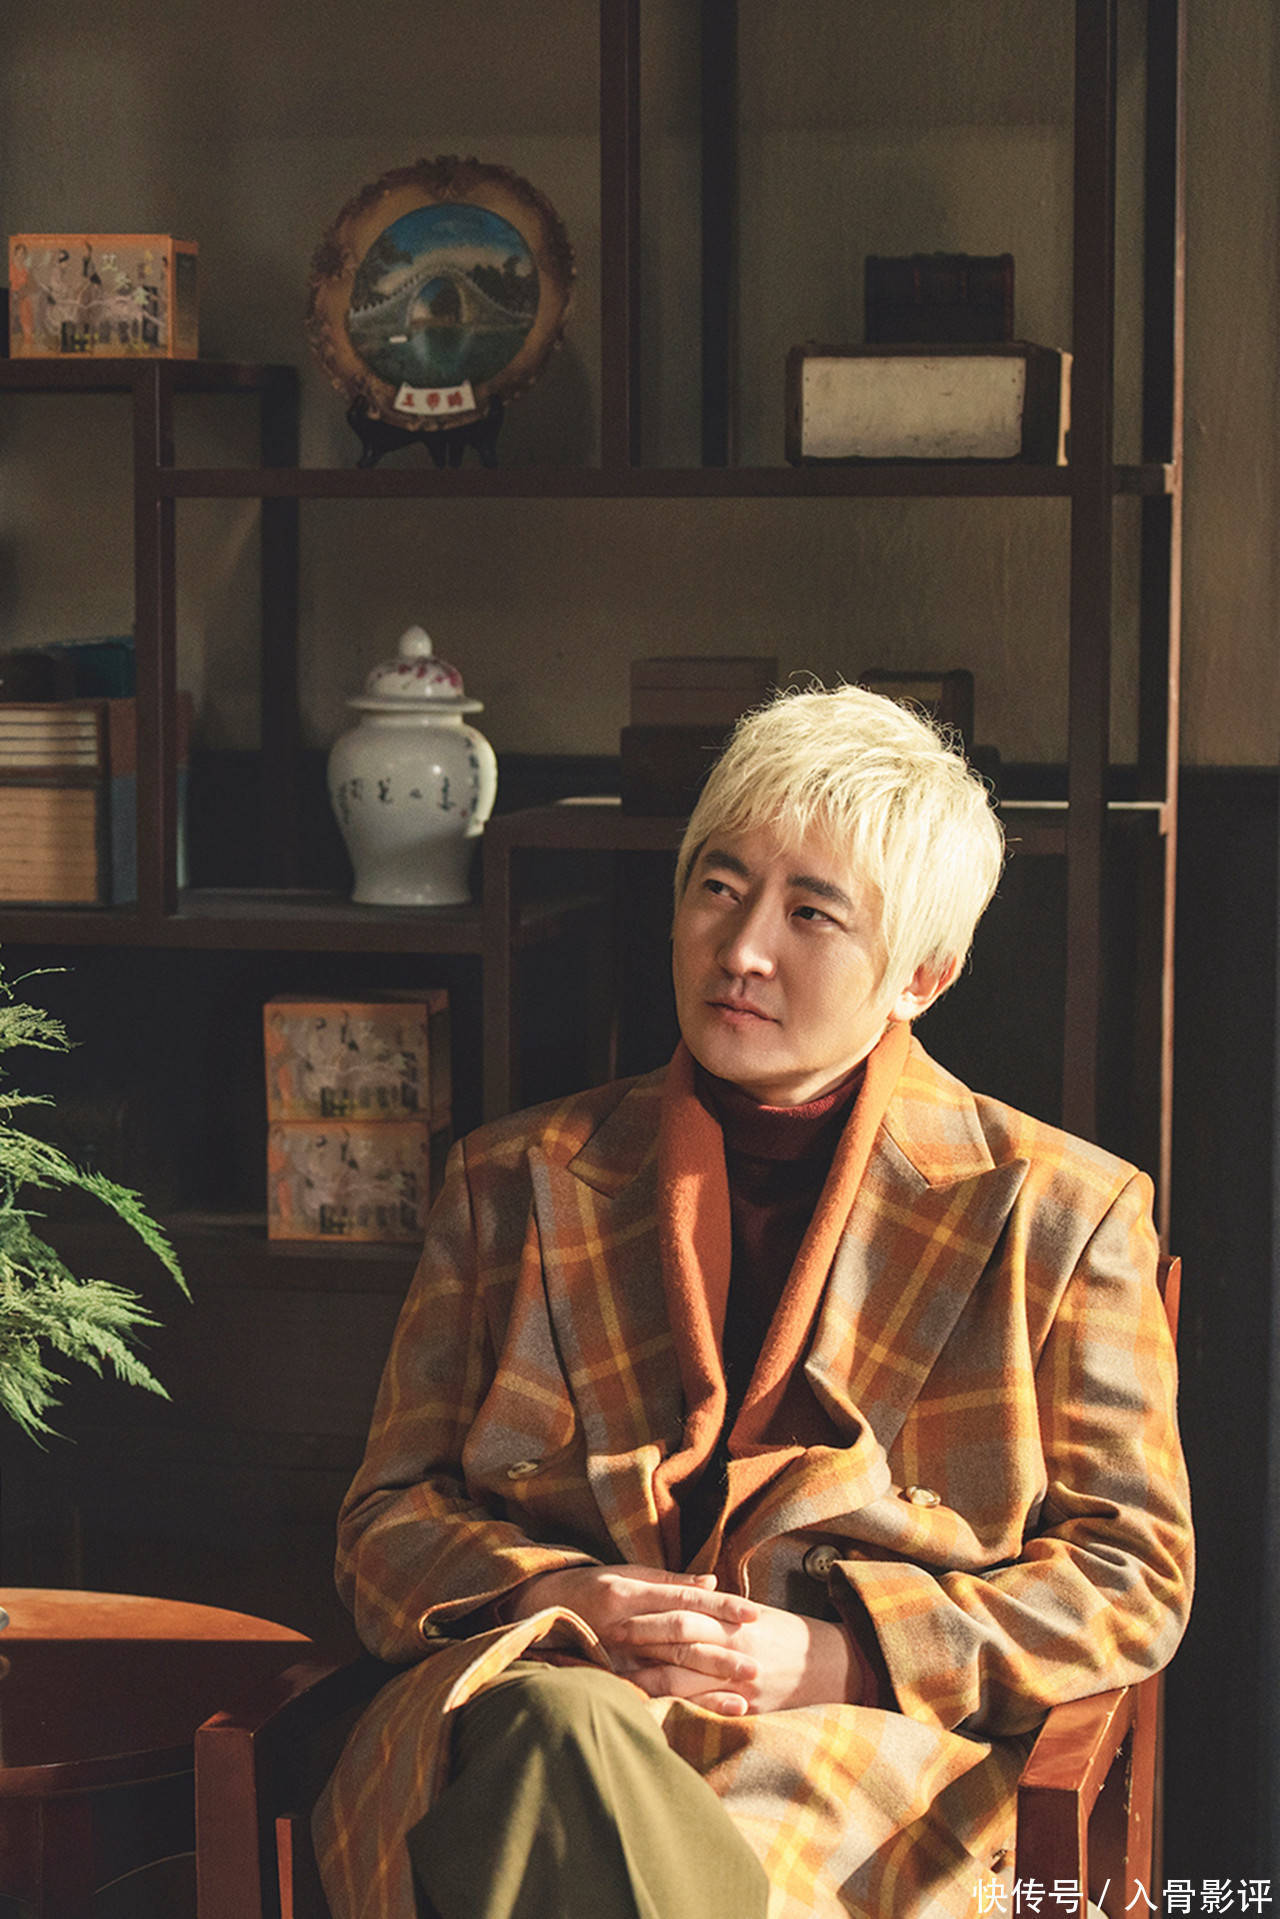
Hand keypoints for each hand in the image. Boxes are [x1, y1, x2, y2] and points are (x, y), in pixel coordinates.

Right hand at [506, 1563, 761, 1714]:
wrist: (540, 1614)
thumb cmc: (591, 1589)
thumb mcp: (626, 1575)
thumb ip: (669, 1581)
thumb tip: (712, 1582)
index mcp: (628, 1594)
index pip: (683, 1600)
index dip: (720, 1606)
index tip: (753, 1613)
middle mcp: (623, 1627)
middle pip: (680, 1638)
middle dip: (721, 1650)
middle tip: (758, 1663)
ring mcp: (616, 1658)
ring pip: (669, 1671)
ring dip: (708, 1683)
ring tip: (745, 1692)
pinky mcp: (613, 1681)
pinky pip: (653, 1696)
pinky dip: (684, 1704)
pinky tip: (711, 1710)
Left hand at [610, 1594, 856, 1713]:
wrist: (833, 1664)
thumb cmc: (788, 1635)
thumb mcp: (755, 1615)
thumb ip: (719, 1608)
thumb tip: (690, 1594)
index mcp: (733, 1618)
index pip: (683, 1611)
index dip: (649, 1612)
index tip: (618, 1611)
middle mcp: (734, 1646)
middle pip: (677, 1641)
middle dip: (641, 1640)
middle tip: (605, 1638)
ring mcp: (738, 1680)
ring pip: (684, 1678)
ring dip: (649, 1677)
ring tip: (616, 1675)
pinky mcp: (744, 1707)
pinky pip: (703, 1709)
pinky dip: (677, 1709)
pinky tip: (652, 1710)